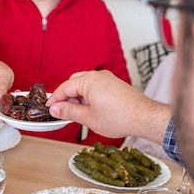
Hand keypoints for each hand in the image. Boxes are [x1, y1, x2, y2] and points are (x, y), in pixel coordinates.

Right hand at [46, 70, 169, 142]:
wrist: (144, 117)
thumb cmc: (119, 117)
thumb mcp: (87, 118)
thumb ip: (68, 111)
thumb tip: (55, 109)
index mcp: (88, 80)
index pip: (64, 88)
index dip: (54, 99)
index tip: (49, 108)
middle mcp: (98, 75)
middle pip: (73, 83)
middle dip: (66, 97)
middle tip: (62, 112)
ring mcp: (107, 79)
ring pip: (85, 85)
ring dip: (78, 98)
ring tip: (77, 114)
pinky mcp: (114, 84)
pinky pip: (95, 87)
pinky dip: (89, 96)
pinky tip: (90, 110)